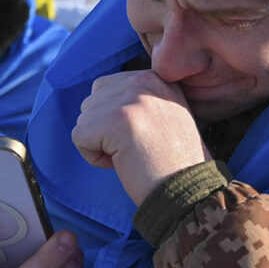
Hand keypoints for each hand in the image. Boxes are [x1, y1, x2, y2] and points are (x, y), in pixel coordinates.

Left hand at [71, 70, 209, 205]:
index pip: (105, 88)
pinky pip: (79, 137)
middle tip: (139, 149)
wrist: (189, 189)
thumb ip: (135, 99)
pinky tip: (124, 162)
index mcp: (156, 77)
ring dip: (100, 145)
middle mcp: (145, 80)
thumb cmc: (172, 163)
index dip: (115, 122)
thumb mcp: (162, 115)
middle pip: (91, 102)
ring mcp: (131, 98)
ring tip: (133, 155)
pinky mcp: (116, 119)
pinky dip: (95, 158)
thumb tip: (96, 98)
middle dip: (105, 133)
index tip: (146, 138)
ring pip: (84, 120)